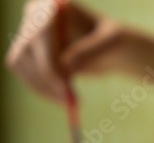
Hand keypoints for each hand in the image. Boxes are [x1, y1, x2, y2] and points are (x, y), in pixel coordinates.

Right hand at [5, 0, 124, 103]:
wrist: (110, 51)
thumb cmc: (114, 43)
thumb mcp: (111, 44)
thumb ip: (90, 50)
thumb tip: (66, 63)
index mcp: (55, 6)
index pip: (41, 34)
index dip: (49, 62)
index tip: (65, 88)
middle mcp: (36, 14)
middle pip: (25, 49)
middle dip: (45, 78)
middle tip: (68, 101)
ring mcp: (29, 32)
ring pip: (19, 62)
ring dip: (41, 86)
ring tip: (69, 101)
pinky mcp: (29, 52)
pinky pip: (24, 72)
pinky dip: (41, 88)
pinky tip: (62, 98)